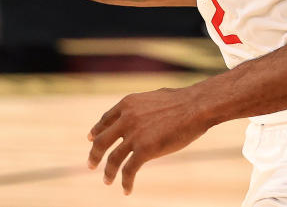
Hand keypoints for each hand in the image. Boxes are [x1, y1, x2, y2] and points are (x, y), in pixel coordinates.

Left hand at [87, 86, 212, 194]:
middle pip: (101, 140)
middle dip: (94, 154)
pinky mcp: (145, 149)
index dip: (96, 130)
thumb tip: (143, 112)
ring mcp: (134, 135)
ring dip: (108, 172)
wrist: (196, 107)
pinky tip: (126, 189)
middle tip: (91, 165)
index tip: (91, 139)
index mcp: (127, 104)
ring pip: (112, 159)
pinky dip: (125, 181)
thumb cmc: (182, 101)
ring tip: (106, 181)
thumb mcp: (154, 97)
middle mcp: (126, 119)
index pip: (105, 120)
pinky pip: (129, 170)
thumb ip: (143, 107)